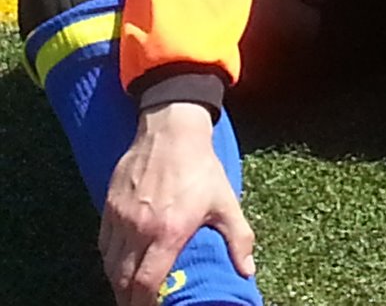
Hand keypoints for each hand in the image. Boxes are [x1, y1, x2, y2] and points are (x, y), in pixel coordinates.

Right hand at [99, 102, 254, 305]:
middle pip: (122, 279)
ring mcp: (120, 218)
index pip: (146, 282)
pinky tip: (119, 264)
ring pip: (109, 263)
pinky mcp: (108, 206)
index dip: (144, 304)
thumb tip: (248, 271)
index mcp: (169, 232)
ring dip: (117, 281)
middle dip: (127, 298)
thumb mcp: (227, 203)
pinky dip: (108, 260)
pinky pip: (102, 243)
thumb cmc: (201, 169)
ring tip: (128, 290)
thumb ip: (239, 239)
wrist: (171, 131)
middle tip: (138, 305)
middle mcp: (139, 228)